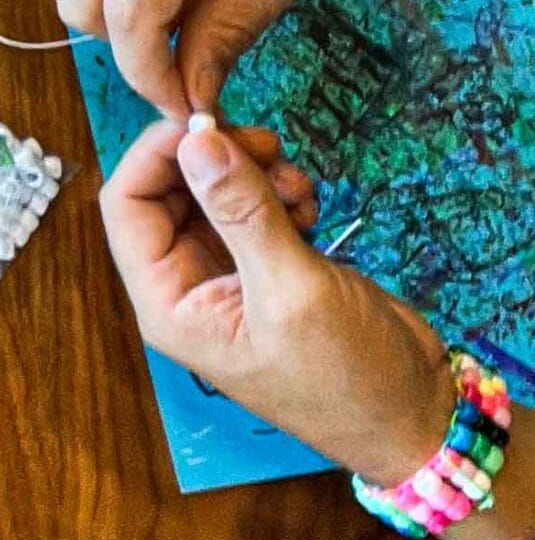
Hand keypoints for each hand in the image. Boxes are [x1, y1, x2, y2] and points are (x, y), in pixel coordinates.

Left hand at [100, 118, 452, 486]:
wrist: (414, 415)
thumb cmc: (348, 378)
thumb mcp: (293, 292)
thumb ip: (243, 213)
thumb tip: (195, 142)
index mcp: (169, 302)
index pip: (126, 206)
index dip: (155, 155)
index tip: (207, 125)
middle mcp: (186, 285)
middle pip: (168, 190)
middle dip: (213, 159)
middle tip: (267, 146)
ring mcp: (227, 272)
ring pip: (212, 191)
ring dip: (252, 172)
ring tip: (297, 186)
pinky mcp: (266, 264)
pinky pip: (251, 205)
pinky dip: (277, 191)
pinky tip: (309, 206)